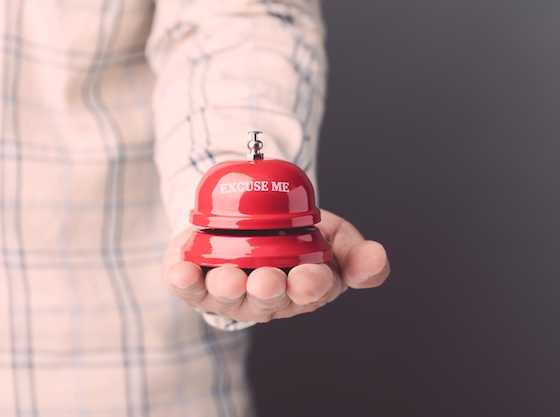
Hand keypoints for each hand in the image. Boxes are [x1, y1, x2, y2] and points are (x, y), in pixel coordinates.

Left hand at [163, 209, 389, 322]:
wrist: (251, 216)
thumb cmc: (296, 234)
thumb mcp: (334, 235)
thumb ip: (357, 253)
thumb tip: (378, 259)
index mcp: (304, 287)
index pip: (312, 290)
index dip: (311, 286)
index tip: (309, 278)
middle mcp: (266, 296)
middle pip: (267, 299)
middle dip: (268, 291)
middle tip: (269, 281)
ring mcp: (230, 291)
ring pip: (227, 295)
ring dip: (227, 287)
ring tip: (228, 277)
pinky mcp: (197, 280)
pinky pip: (188, 285)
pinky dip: (183, 280)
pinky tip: (181, 270)